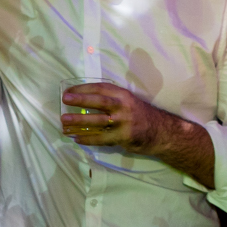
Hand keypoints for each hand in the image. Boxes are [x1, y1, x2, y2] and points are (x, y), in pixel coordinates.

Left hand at [61, 82, 216, 187]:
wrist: (162, 132)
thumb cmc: (140, 116)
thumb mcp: (128, 102)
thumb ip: (111, 100)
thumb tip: (83, 101)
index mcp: (124, 94)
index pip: (101, 88)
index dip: (83, 88)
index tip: (69, 91)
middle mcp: (124, 106)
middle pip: (100, 101)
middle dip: (81, 100)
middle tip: (65, 100)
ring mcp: (125, 122)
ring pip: (98, 121)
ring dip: (79, 122)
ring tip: (64, 123)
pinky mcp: (124, 137)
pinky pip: (102, 138)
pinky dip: (88, 139)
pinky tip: (77, 138)